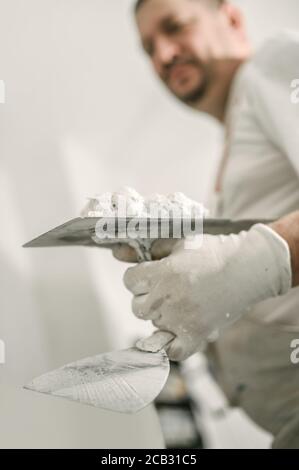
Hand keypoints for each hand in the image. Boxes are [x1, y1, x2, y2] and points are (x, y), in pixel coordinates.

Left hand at [123, 225, 291, 360]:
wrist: (247, 268)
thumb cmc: (212, 253)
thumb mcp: (179, 243)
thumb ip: (148, 249)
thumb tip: (116, 253)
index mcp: (162, 274)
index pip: (129, 281)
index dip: (139, 276)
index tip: (151, 273)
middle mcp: (168, 299)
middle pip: (136, 305)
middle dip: (147, 296)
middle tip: (166, 288)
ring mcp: (181, 320)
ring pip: (152, 324)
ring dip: (160, 315)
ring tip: (179, 303)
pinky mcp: (197, 335)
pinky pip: (173, 351)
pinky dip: (171, 345)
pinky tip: (177, 331)